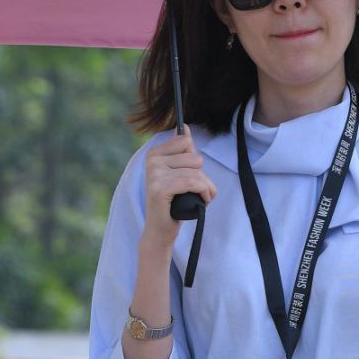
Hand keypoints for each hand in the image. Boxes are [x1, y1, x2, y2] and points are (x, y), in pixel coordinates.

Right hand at [140, 131, 216, 254]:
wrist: (160, 231)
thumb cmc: (172, 203)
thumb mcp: (177, 173)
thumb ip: (181, 151)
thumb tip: (185, 127)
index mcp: (154, 153)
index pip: (186, 142)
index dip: (195, 161)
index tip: (191, 175)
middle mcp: (152, 161)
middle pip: (194, 157)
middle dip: (202, 176)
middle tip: (197, 191)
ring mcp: (154, 174)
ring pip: (196, 171)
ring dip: (206, 187)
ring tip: (202, 197)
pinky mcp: (160, 188)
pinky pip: (192, 182)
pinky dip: (204, 192)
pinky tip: (204, 201)